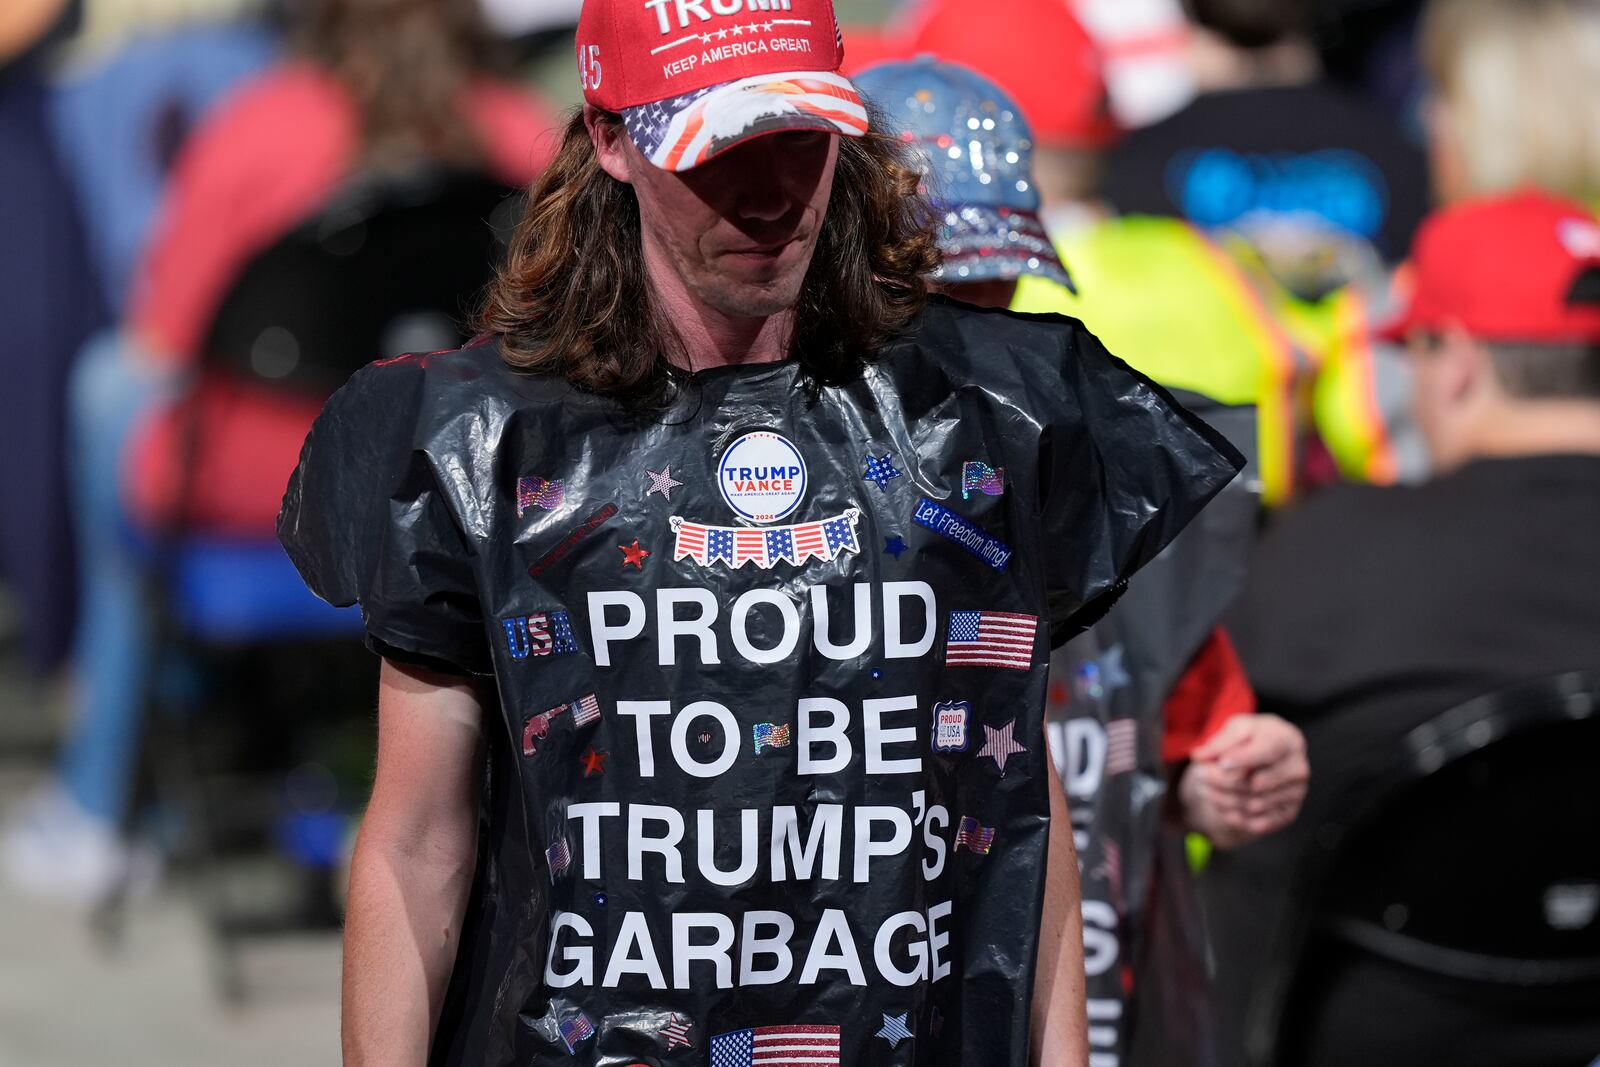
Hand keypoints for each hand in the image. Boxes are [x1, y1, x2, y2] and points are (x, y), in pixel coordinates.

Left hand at [1179, 713, 1308, 848]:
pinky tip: (1220, 805)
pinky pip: (1257, 824)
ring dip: (1223, 799)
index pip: (1267, 751)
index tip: (1222, 762)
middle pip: (1256, 783)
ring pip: (1253, 805)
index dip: (1243, 759)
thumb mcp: (1236, 730)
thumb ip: (1220, 741)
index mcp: (1287, 740)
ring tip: (1205, 788)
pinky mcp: (1288, 814)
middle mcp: (1298, 768)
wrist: (1267, 756)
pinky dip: (1234, 817)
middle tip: (1199, 775)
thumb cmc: (1252, 739)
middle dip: (1223, 780)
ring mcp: (1296, 793)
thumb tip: (1200, 755)